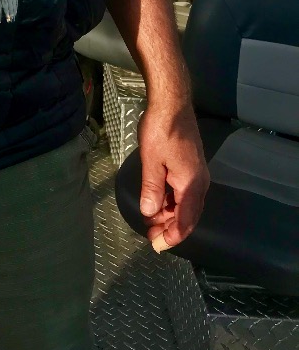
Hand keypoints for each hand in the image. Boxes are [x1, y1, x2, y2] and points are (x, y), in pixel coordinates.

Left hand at [137, 102, 209, 249]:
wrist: (172, 103)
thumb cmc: (160, 130)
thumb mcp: (151, 160)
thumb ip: (151, 188)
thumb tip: (150, 213)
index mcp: (191, 184)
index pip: (186, 220)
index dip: (172, 236)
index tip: (157, 246)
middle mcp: (199, 182)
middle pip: (188, 215)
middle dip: (170, 229)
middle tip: (151, 237)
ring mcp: (197, 174)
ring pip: (186, 204)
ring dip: (170, 215)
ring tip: (152, 222)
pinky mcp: (192, 166)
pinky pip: (185, 193)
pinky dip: (172, 202)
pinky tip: (159, 202)